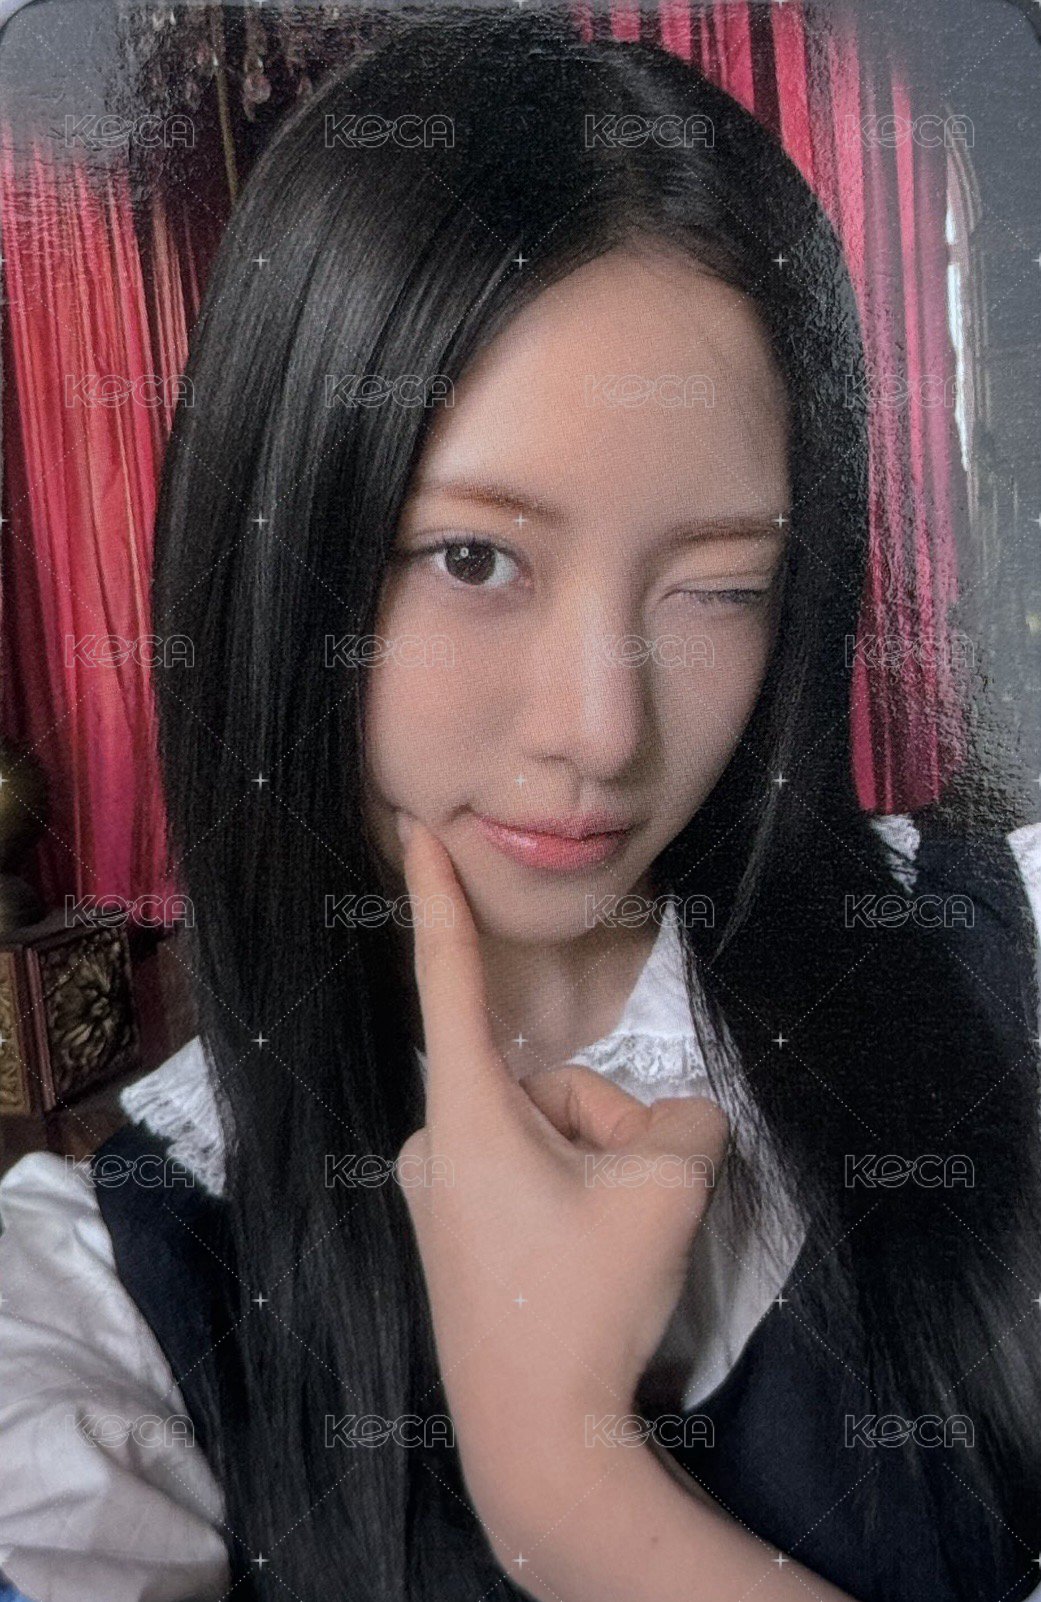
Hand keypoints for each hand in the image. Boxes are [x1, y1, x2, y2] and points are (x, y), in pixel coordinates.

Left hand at [393, 813, 728, 1523]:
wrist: (540, 1443)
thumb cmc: (586, 1303)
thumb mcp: (669, 1188)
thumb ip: (685, 1120)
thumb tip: (670, 1121)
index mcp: (467, 1114)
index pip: (449, 980)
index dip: (439, 899)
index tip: (414, 832)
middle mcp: (435, 1142)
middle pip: (550, 1087)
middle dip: (607, 1129)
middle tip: (627, 1210)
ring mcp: (438, 1193)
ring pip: (548, 1137)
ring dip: (595, 1170)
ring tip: (608, 1248)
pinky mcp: (454, 1233)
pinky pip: (528, 1178)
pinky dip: (569, 1199)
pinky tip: (584, 1263)